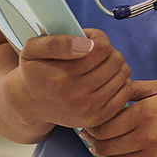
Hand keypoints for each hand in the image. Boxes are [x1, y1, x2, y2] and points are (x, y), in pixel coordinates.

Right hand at [7, 29, 131, 130]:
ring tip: (99, 66)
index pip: (102, 48)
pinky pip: (126, 92)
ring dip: (115, 66)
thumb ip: (56, 42)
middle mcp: (75, 96)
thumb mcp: (33, 49)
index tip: (88, 40)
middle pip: (115, 60)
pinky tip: (105, 80)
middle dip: (108, 52)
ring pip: (123, 74)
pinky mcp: (97, 118)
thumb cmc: (34, 72)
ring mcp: (87, 109)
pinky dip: (120, 82)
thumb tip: (88, 45)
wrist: (30, 104)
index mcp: (61, 76)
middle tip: (94, 54)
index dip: (98, 38)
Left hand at [84, 79, 156, 156]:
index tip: (90, 124)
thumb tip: (115, 90)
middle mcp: (147, 137)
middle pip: (106, 146)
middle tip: (92, 138)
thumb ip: (139, 88)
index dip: (92, 126)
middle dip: (95, 142)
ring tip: (106, 149)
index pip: (104, 125)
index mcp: (146, 112)